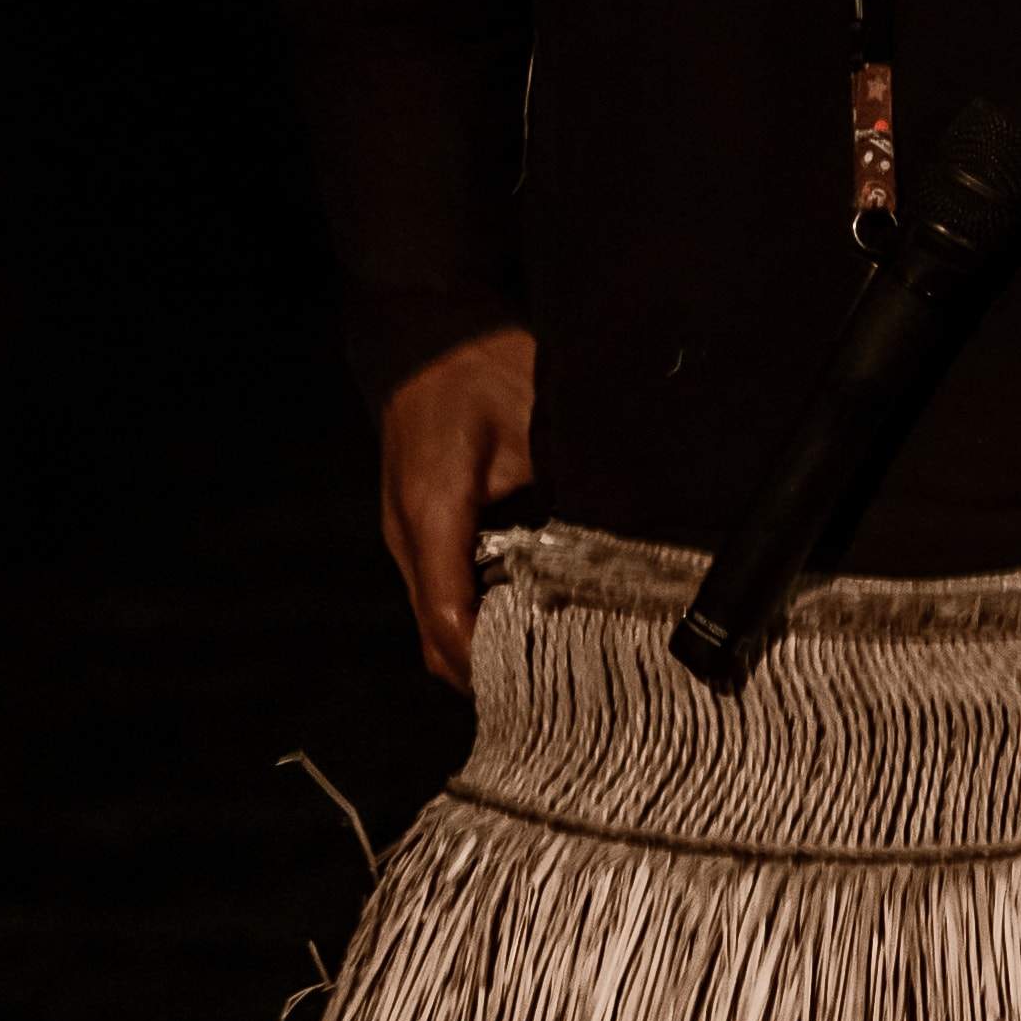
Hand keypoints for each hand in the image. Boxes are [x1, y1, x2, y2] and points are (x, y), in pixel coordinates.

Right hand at [377, 327, 539, 691]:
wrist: (428, 333)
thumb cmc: (480, 370)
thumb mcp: (536, 424)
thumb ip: (563, 491)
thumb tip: (612, 544)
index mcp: (432, 514)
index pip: (450, 618)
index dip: (490, 662)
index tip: (542, 686)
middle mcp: (408, 536)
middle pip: (436, 635)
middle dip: (489, 668)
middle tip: (558, 687)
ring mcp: (408, 535)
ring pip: (435, 619)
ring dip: (482, 646)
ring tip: (548, 661)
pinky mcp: (419, 530)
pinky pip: (441, 592)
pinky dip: (475, 617)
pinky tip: (524, 619)